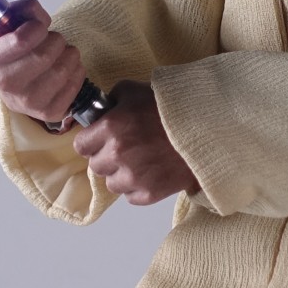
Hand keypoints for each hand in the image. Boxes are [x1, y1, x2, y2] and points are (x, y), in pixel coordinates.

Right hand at [0, 0, 85, 122]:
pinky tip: (67, 70)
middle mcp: (5, 83)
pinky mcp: (50, 112)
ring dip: (69, 54)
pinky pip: (75, 83)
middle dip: (55, 41)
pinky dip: (77, 71)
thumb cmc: (19, 51)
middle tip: (52, 42)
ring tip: (61, 54)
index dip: (37, 29)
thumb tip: (37, 14)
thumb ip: (25, 11)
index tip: (39, 29)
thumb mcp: (15, 25)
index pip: (21, 40)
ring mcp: (28, 102)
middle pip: (45, 55)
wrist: (21, 85)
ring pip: (63, 69)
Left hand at [72, 79, 199, 205]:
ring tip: (141, 162)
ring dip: (122, 174)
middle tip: (126, 149)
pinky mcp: (150, 193)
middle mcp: (117, 154)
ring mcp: (133, 176)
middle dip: (107, 157)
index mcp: (111, 128)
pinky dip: (139, 187)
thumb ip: (112, 100)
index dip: (91, 141)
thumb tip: (101, 111)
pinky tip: (152, 172)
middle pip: (96, 166)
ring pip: (112, 183)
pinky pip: (131, 196)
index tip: (101, 140)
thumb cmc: (170, 107)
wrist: (207, 128)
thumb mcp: (135, 90)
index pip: (81, 145)